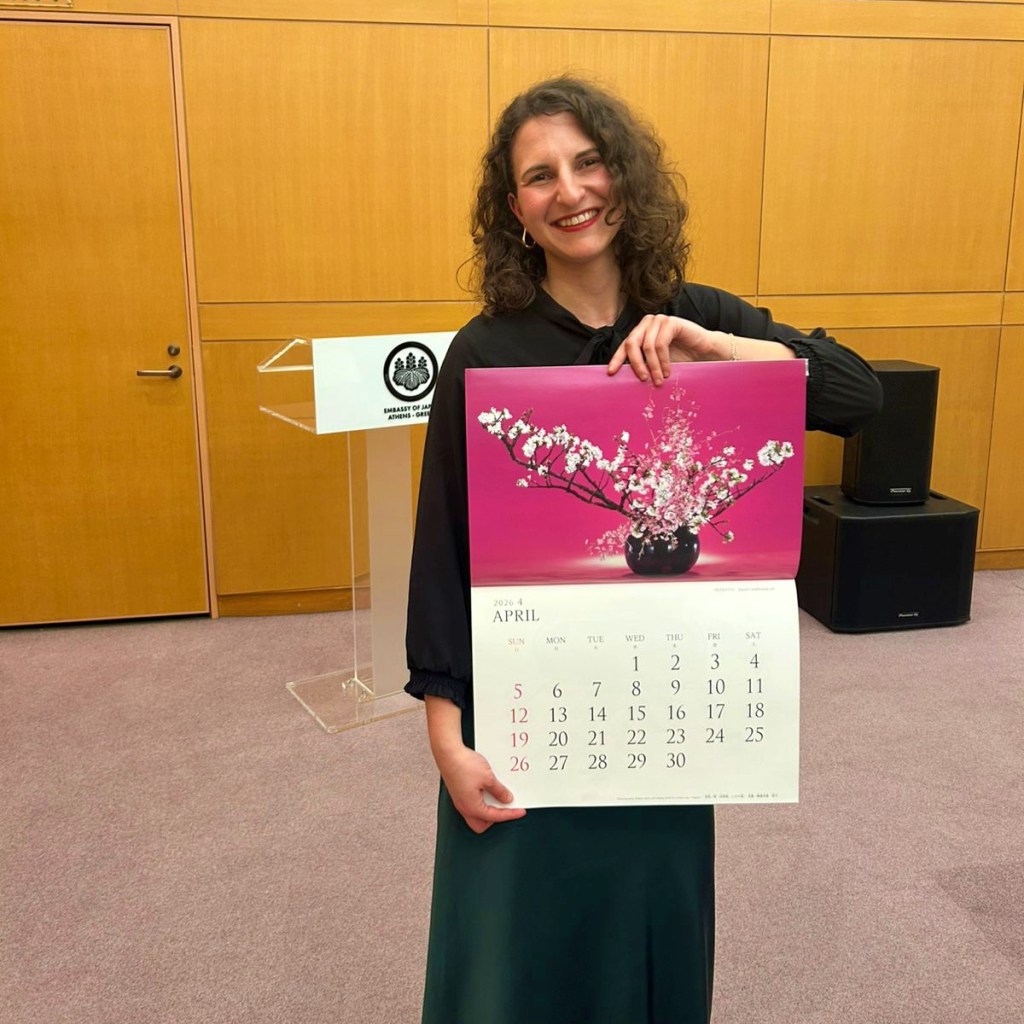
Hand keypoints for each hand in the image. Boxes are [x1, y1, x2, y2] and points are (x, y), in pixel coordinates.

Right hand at [435, 744, 526, 833]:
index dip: (510, 814)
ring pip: (476, 815)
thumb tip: (507, 799)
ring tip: (499, 797)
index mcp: (472, 807)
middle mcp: (464, 808)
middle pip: (482, 824)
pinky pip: (472, 804)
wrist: (448, 753)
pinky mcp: (459, 793)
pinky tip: (488, 790)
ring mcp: (460, 801)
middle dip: (495, 818)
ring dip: (488, 809)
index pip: (495, 817)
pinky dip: (482, 801)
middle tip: (506, 808)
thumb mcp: (488, 778)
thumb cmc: (464, 765)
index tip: (520, 811)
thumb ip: (499, 791)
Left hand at [607, 314, 723, 384]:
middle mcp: (647, 324)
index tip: (611, 373)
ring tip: (659, 380)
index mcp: (641, 332)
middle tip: (643, 380)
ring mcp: (658, 321)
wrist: (705, 352)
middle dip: (636, 364)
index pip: (624, 345)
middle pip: (632, 344)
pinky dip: (663, 361)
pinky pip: (660, 344)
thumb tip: (624, 380)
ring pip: (647, 346)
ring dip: (653, 366)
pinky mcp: (671, 322)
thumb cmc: (681, 359)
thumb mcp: (657, 364)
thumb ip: (644, 365)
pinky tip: (667, 371)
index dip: (617, 359)